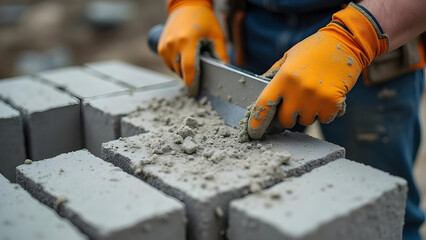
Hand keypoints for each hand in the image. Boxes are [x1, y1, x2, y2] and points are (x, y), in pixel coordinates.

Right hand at [158, 0, 228, 95]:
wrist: (186, 6)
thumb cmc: (204, 20)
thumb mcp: (217, 36)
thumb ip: (221, 54)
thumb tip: (226, 71)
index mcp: (188, 40)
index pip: (188, 67)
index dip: (192, 81)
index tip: (196, 90)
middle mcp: (173, 44)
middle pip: (181, 71)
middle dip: (190, 76)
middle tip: (199, 74)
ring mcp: (165, 46)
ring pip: (173, 69)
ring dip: (182, 71)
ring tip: (192, 61)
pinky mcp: (161, 47)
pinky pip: (168, 64)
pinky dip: (176, 66)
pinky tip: (184, 58)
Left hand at [247, 3, 388, 138]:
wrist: (346, 42)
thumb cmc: (314, 49)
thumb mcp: (288, 57)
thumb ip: (273, 74)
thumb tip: (259, 88)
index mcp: (283, 77)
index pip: (264, 104)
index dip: (257, 121)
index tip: (254, 132)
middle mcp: (297, 90)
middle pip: (286, 120)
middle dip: (290, 114)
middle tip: (298, 101)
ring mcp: (315, 97)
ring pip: (306, 121)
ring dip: (309, 112)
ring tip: (315, 93)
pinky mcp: (333, 102)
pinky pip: (324, 119)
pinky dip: (326, 112)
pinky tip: (328, 96)